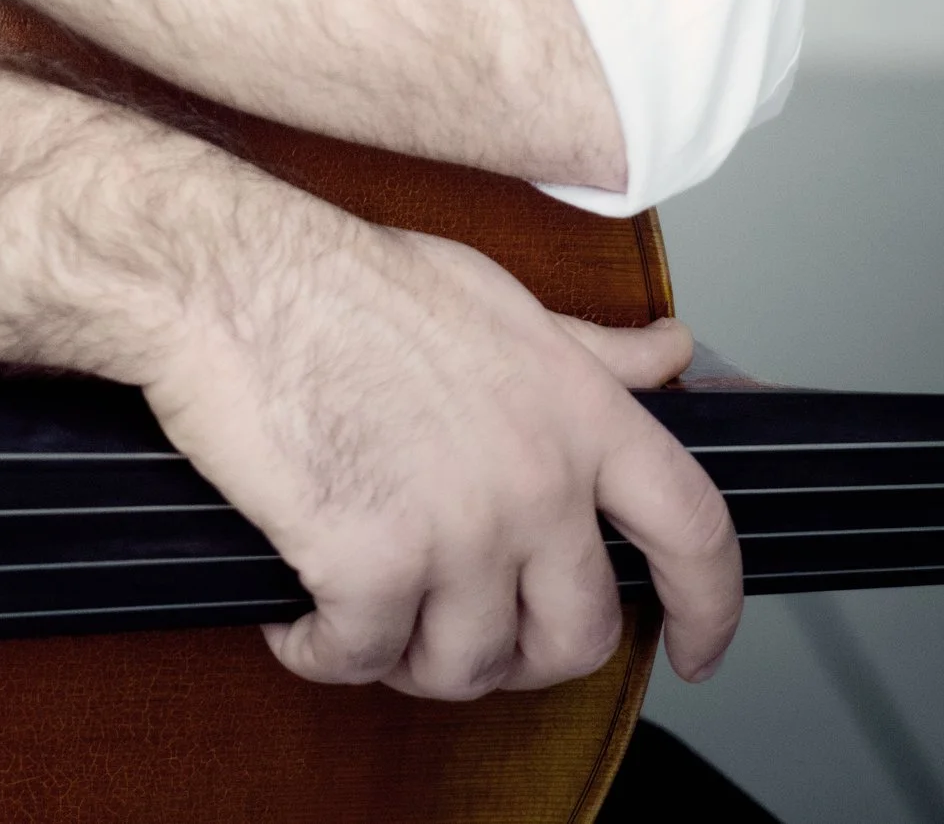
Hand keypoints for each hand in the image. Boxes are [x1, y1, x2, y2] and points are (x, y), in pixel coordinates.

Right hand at [134, 187, 737, 699]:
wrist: (234, 278)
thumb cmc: (347, 281)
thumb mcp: (492, 297)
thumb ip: (587, 348)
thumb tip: (671, 355)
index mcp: (576, 408)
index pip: (694, 531)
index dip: (709, 609)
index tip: (694, 650)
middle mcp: (536, 478)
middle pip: (576, 636)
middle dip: (521, 655)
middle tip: (461, 630)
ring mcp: (458, 529)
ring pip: (467, 665)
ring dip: (411, 657)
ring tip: (364, 612)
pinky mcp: (371, 566)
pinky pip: (362, 659)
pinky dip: (322, 650)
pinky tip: (297, 611)